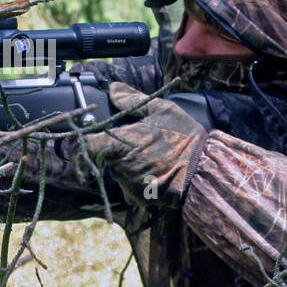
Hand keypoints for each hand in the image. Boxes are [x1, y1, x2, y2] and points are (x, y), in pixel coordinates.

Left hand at [83, 82, 206, 206]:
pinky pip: (128, 187)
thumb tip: (113, 88)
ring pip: (116, 171)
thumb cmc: (183, 137)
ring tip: (150, 156)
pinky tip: (153, 171)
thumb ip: (132, 100)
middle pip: (102, 157)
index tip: (88, 135)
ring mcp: (127, 184)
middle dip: (113, 150)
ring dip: (126, 164)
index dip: (82, 140)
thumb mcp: (162, 110)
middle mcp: (118, 167)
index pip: (84, 145)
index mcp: (118, 144)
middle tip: (135, 142)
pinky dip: (136, 180)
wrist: (203, 171)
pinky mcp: (137, 198)